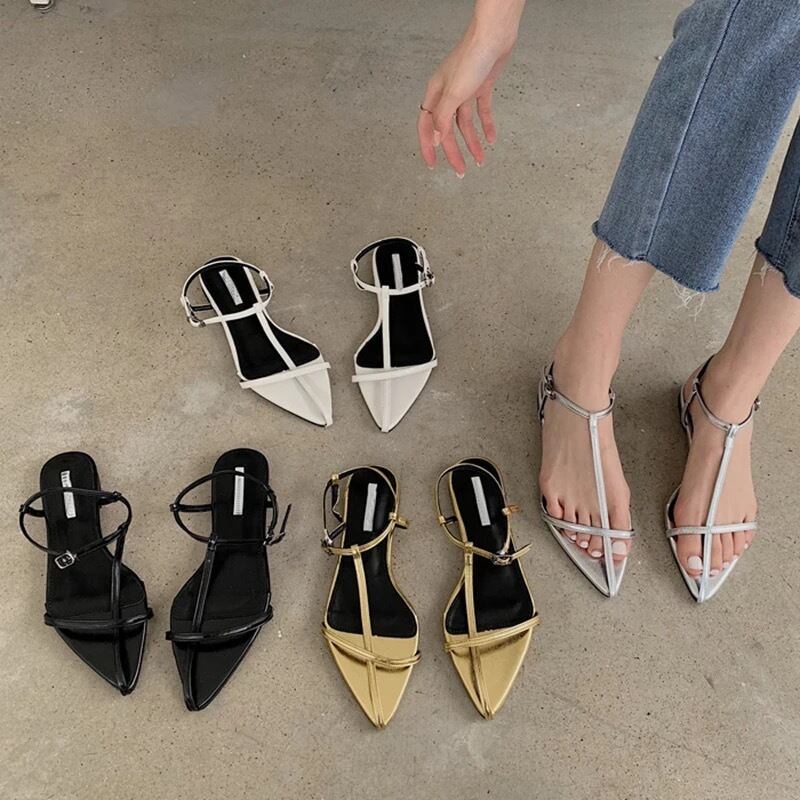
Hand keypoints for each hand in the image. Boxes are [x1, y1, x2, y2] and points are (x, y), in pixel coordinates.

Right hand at [418, 2, 523, 174]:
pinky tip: (491, 139)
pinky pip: (482, 112)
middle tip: (461, 170)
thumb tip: (435, 140)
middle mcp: (448, 94)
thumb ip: (443, 118)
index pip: (427, 127)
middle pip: (448, 130)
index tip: (432, 165)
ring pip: (465, 124)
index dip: (428, 147)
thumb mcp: (454, 93)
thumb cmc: (472, 57)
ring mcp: (465, 91)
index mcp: (436, 94)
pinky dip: (486, 126)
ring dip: (472, 142)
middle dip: (454, 152)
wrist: (495, 36)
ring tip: (480, 160)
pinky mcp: (481, 87)